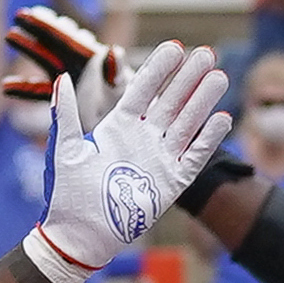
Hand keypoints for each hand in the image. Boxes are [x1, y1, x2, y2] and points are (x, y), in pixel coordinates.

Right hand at [3, 4, 125, 124]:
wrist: (125, 129)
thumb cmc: (128, 107)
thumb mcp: (122, 90)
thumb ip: (115, 71)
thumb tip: (112, 51)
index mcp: (92, 58)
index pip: (67, 38)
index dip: (48, 25)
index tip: (30, 12)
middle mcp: (80, 64)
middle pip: (55, 42)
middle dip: (39, 28)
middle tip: (20, 14)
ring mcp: (70, 80)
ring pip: (45, 59)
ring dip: (29, 48)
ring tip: (9, 35)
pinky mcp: (64, 98)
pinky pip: (40, 91)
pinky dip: (24, 88)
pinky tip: (5, 86)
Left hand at [29, 41, 229, 282]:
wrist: (79, 235)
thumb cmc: (67, 195)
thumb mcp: (65, 149)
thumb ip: (65, 114)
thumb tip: (62, 79)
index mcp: (118, 128)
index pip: (143, 91)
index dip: (158, 70)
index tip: (174, 48)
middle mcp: (142, 139)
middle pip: (171, 102)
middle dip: (188, 78)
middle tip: (207, 53)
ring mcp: (159, 159)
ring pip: (187, 124)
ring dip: (203, 101)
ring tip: (219, 76)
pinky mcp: (171, 183)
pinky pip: (194, 156)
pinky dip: (208, 139)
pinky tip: (222, 118)